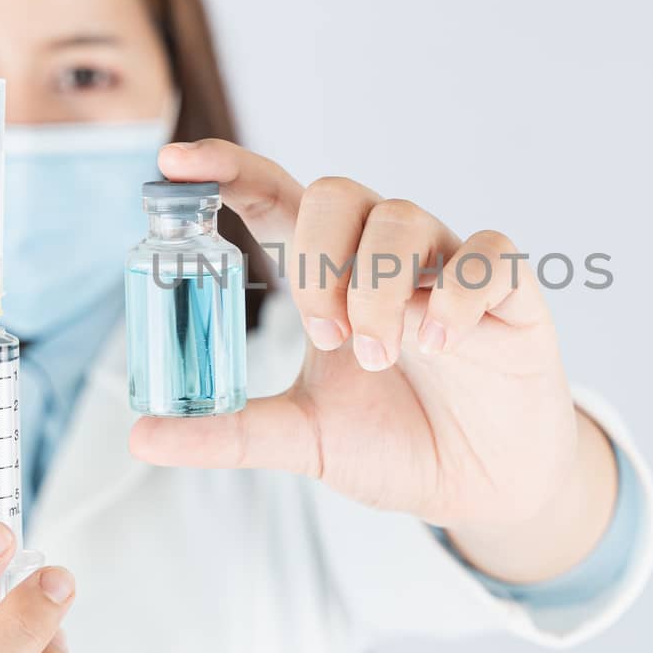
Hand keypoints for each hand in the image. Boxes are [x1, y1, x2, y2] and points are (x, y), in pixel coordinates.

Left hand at [130, 140, 618, 582]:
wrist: (483, 488)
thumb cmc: (396, 442)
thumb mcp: (303, 440)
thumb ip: (230, 433)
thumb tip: (143, 435)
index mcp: (330, 275)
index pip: (275, 198)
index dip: (227, 170)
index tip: (173, 164)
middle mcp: (384, 255)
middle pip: (337, 193)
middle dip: (316, 259)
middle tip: (323, 335)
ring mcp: (446, 267)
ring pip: (403, 217)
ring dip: (376, 285)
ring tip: (376, 353)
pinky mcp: (509, 293)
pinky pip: (488, 252)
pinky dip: (457, 289)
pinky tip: (442, 341)